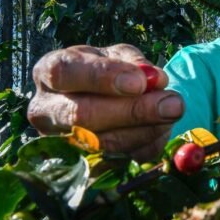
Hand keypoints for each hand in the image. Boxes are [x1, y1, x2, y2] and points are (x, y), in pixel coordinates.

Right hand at [27, 44, 183, 160]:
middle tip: (172, 104)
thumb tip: (154, 81)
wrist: (103, 97)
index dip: (102, 77)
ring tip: (174, 111)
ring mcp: (59, 142)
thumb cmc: (109, 70)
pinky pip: (117, 160)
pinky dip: (145, 145)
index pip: (65, 73)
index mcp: (49, 71)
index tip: (139, 82)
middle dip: (132, 111)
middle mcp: (45, 109)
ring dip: (145, 130)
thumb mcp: (118, 55)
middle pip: (82, 115)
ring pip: (101, 143)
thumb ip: (134, 63)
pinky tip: (161, 129)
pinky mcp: (80, 165)